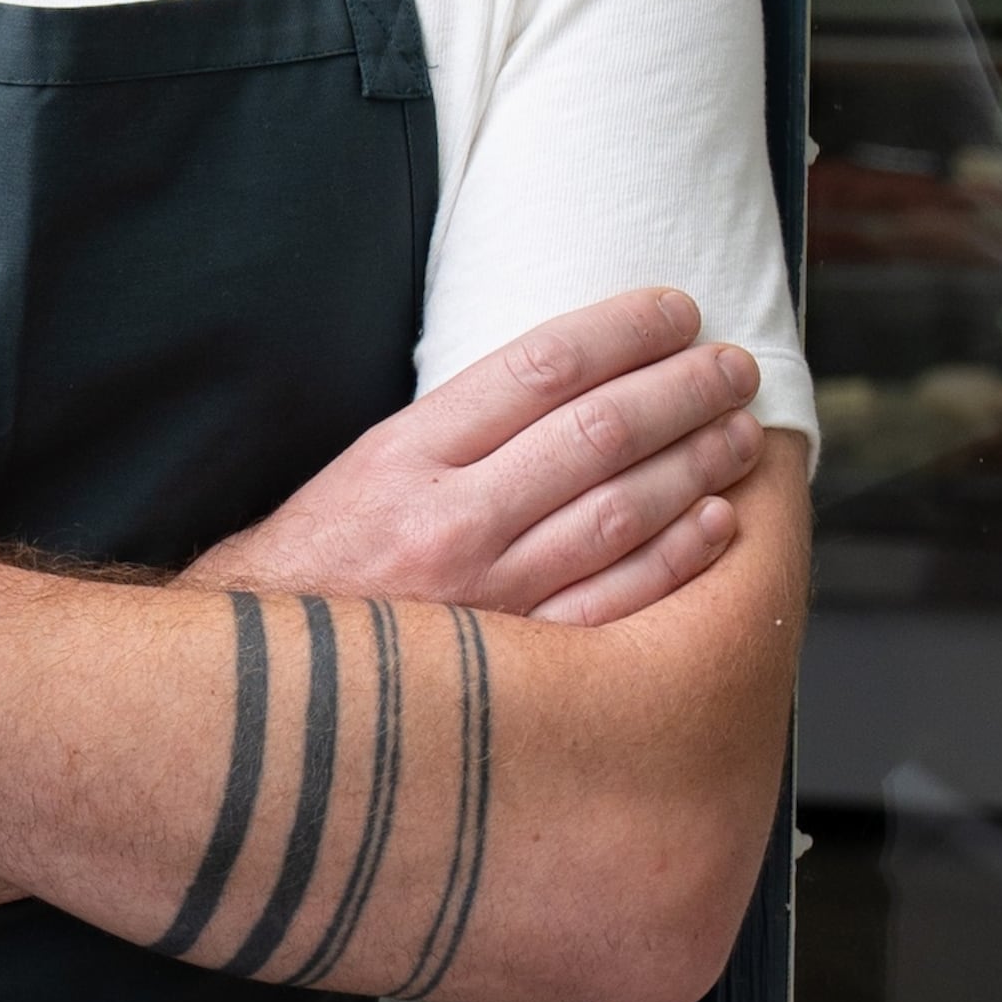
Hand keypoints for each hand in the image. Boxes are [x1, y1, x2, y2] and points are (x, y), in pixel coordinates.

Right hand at [192, 289, 766, 627]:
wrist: (262, 690)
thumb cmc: (318, 570)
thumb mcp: (364, 470)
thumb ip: (458, 432)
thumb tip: (572, 381)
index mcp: (407, 456)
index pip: (539, 367)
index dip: (621, 330)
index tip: (675, 310)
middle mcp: (451, 520)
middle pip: (597, 433)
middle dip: (682, 389)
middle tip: (732, 366)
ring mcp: (489, 596)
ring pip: (622, 512)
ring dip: (696, 464)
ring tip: (739, 432)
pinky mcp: (516, 665)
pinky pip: (619, 603)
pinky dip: (678, 559)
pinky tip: (716, 523)